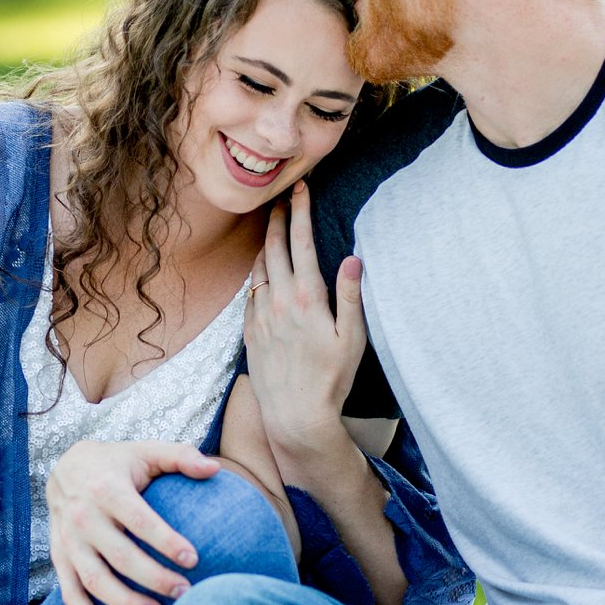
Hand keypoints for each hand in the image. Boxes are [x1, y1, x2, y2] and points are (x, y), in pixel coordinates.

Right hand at [47, 439, 215, 604]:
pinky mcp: (60, 557)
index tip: (193, 560)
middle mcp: (83, 516)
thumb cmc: (117, 463)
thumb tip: (215, 469)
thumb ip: (180, 456)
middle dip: (154, 578)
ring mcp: (69, 540)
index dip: (165, 542)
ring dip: (125, 602)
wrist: (65, 467)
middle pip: (120, 556)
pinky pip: (70, 592)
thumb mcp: (145, 451)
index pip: (139, 521)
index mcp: (107, 489)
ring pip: (95, 580)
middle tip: (185, 592)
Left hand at [244, 182, 368, 466]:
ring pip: (258, 268)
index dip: (300, 211)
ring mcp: (261, 316)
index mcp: (307, 297)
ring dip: (263, 243)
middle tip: (280, 198)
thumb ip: (351, 296)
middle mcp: (279, 301)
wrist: (294, 416)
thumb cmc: (331, 380)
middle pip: (273, 248)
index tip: (300, 188)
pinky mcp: (251, 333)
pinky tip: (259, 271)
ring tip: (268, 226)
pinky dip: (255, 274)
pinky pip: (249, 294)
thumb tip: (355, 259)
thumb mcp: (352, 339)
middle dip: (277, 219)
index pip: (301, 242)